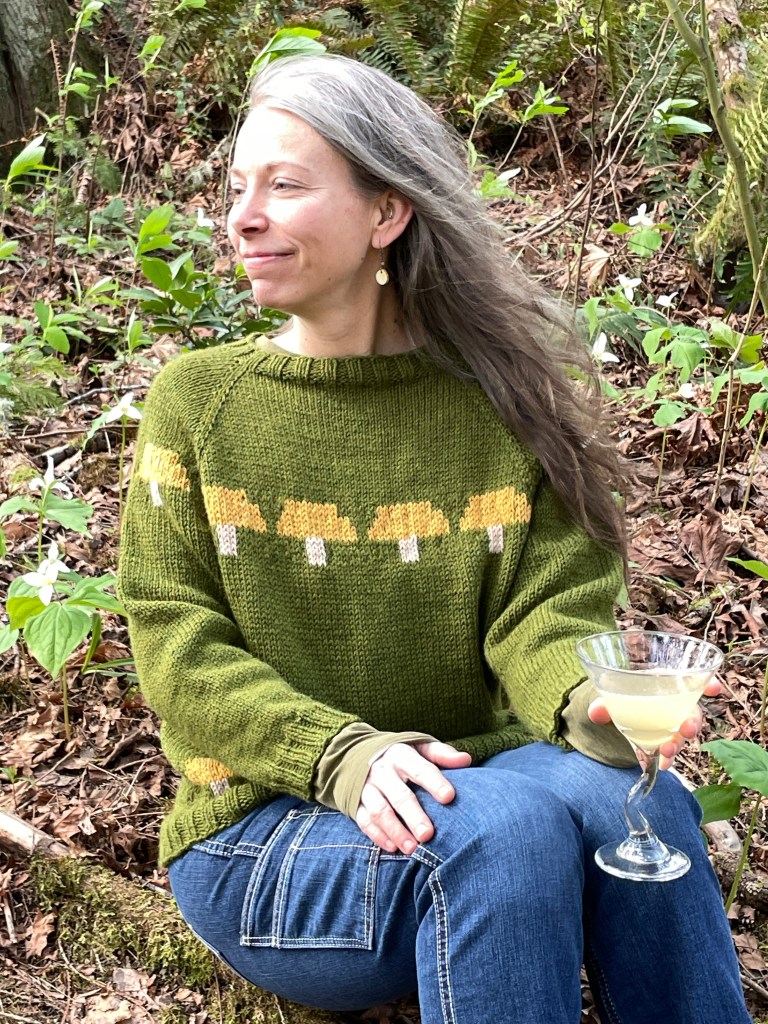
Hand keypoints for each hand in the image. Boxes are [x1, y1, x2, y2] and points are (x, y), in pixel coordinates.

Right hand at [355, 741, 471, 854]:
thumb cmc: (401, 756)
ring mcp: (366, 788)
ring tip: (412, 848)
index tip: (449, 797)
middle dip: (413, 815)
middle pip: (398, 794)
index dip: (434, 782)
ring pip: (379, 811)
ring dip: (395, 831)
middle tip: (428, 834)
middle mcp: (382, 771)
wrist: (357, 753)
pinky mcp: (356, 803)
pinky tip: (393, 848)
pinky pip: (364, 821)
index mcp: (401, 754)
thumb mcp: (420, 747)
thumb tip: (466, 760)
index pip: (420, 768)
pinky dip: (378, 836)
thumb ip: (442, 754)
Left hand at [587, 679, 721, 768]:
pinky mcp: (662, 742)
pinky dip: (665, 758)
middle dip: (693, 722)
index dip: (708, 684)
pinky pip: (667, 750)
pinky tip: (659, 766)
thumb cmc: (620, 692)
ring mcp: (670, 724)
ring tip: (667, 752)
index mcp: (666, 682)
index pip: (694, 680)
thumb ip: (604, 702)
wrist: (614, 708)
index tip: (714, 688)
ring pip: (681, 734)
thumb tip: (595, 713)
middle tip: (686, 731)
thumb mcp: (611, 692)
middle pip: (692, 712)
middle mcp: (674, 703)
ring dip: (678, 744)